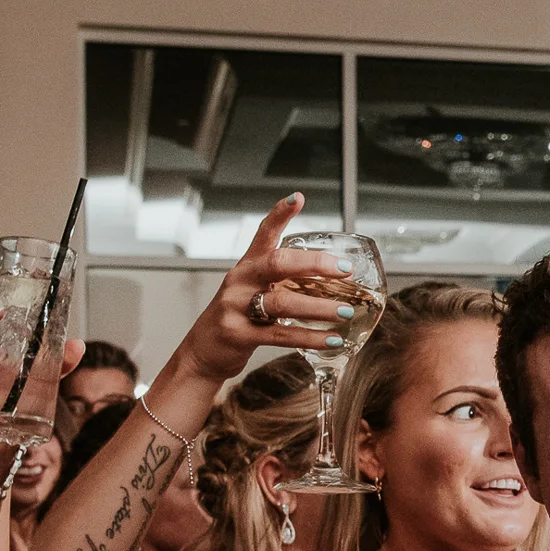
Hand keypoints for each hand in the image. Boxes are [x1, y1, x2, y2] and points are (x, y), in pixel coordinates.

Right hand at [164, 194, 363, 386]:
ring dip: (319, 307)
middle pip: (278, 263)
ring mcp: (235, 307)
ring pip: (282, 302)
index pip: (263, 233)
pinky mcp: (238, 335)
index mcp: (247, 266)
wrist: (203, 352)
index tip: (297, 198)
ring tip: (346, 311)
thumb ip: (283, 282)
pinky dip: (310, 337)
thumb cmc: (237, 318)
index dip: (279, 214)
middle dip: (315, 264)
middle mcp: (240, 281)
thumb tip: (330, 278)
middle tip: (345, 269)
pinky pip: (280, 335)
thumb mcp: (254, 291)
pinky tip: (333, 340)